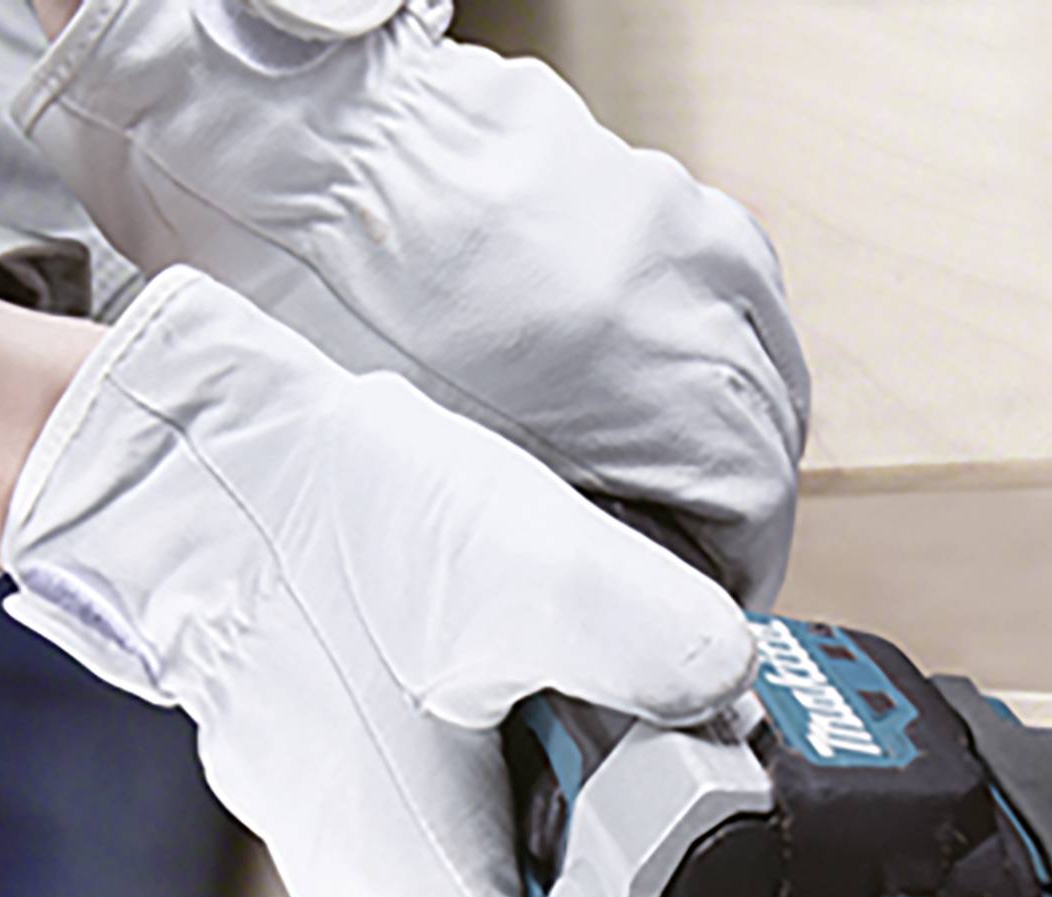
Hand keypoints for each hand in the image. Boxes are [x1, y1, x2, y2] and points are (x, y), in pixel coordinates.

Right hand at [0, 267, 757, 896]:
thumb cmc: (313, 523)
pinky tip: (528, 673)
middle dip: (631, 879)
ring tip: (592, 701)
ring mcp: (353, 843)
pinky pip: (459, 813)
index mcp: (416, 882)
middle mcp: (378, 892)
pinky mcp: (350, 786)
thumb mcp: (516, 559)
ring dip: (576, 810)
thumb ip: (646, 632)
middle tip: (678, 775)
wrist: (182, 465)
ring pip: (506, 874)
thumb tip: (733, 685)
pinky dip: (516, 764)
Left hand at [14, 0, 808, 603]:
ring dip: (730, 411)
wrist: (279, 145)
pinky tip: (635, 363)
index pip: (759, 497)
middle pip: (772, 418)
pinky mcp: (643, 173)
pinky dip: (700, 333)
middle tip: (689, 545)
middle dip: (739, 494)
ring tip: (670, 458)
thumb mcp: (453, 465)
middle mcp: (690, 278)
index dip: (738, 568)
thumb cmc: (333, 296)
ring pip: (758, 339)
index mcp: (654, 368)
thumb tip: (631, 576)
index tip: (709, 597)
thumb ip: (572, 527)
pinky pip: (714, 272)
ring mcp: (675, 210)